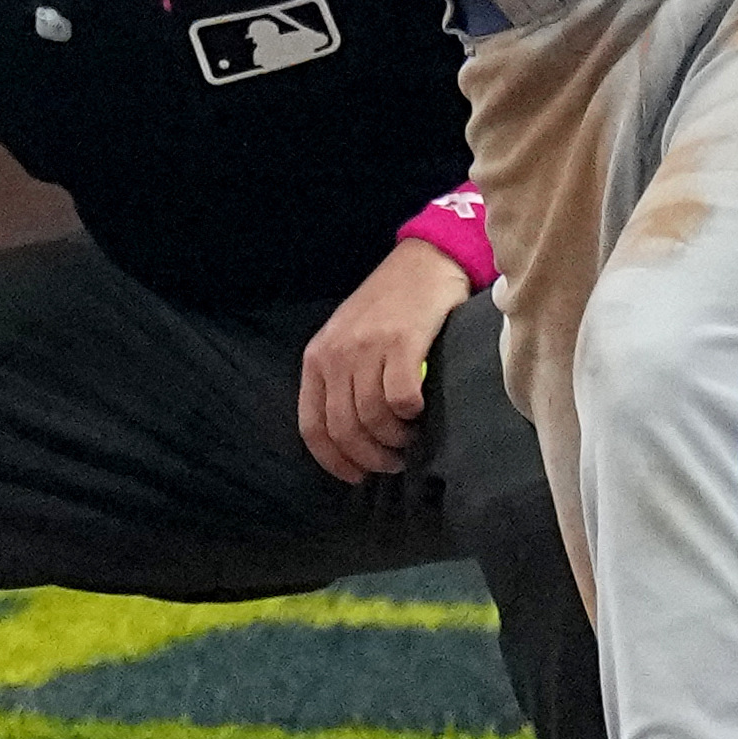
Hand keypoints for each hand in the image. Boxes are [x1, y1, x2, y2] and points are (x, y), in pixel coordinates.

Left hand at [299, 236, 472, 484]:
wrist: (425, 261)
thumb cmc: (389, 305)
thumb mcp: (349, 339)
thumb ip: (343, 378)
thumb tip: (353, 438)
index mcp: (317, 357)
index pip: (312, 427)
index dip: (334, 461)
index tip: (356, 477)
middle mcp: (335, 354)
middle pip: (344, 430)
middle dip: (370, 458)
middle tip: (393, 462)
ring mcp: (366, 347)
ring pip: (372, 419)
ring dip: (395, 441)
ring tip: (409, 438)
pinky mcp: (401, 342)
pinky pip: (401, 399)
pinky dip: (412, 414)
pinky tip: (420, 410)